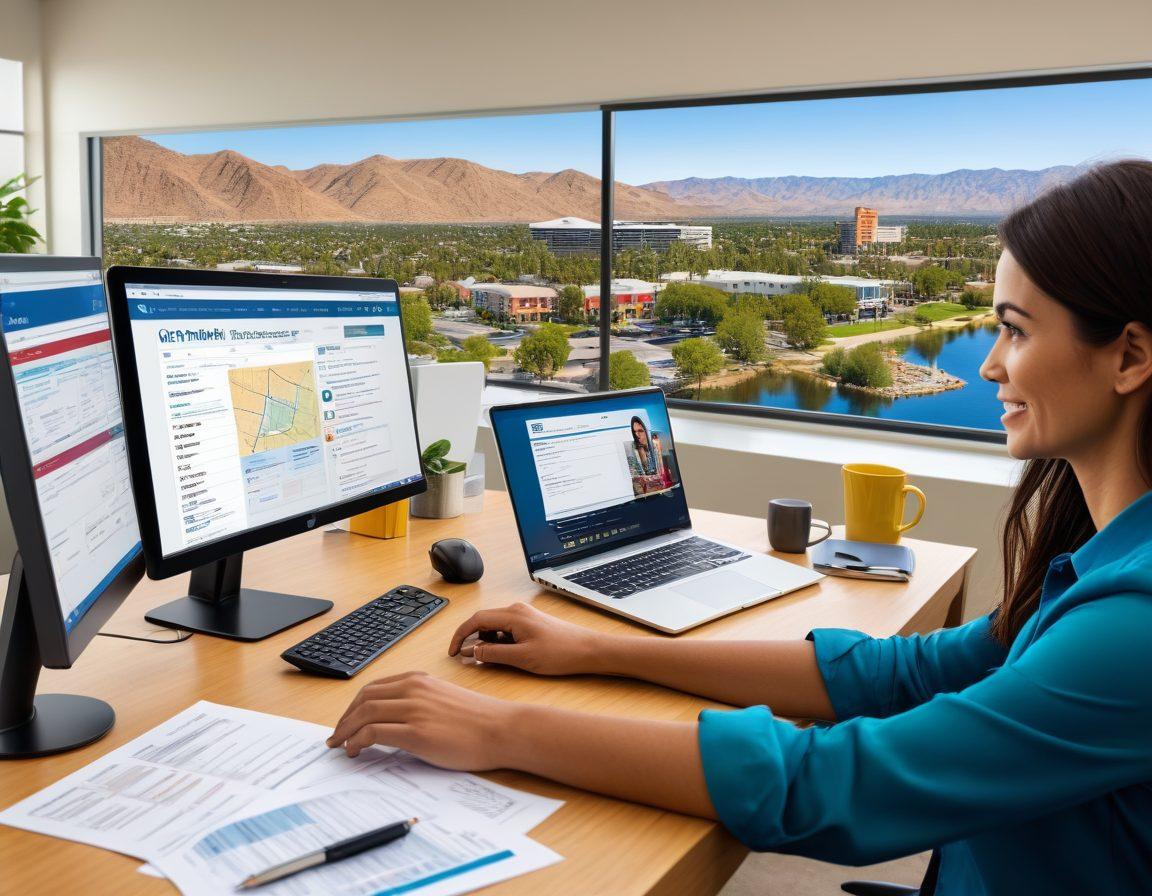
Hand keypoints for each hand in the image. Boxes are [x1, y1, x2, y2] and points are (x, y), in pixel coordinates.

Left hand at [326, 671, 514, 769]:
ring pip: (364, 714)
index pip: (374, 688)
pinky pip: (374, 732)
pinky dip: (357, 741)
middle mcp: (413, 689)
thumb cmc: (479, 720)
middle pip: (363, 699)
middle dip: (345, 718)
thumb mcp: (443, 700)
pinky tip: (355, 750)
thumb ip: (419, 703)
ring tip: (341, 745)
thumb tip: (395, 721)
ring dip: (346, 730)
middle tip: (337, 736)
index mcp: (419, 680)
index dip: (354, 705)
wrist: (502, 729)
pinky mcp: (416, 732)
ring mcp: (414, 709)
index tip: (347, 720)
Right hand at [448, 602, 606, 675]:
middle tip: (465, 658)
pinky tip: (502, 654)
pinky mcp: (531, 623)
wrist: (588, 650)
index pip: (476, 620)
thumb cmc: (560, 653)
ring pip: (495, 626)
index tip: (453, 652)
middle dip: (472, 639)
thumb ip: (493, 654)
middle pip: (484, 621)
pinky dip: (499, 641)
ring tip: (487, 659)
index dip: (460, 635)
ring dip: (486, 641)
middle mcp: (517, 610)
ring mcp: (524, 615)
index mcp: (513, 615)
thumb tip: (472, 651)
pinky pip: (506, 629)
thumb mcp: (521, 658)